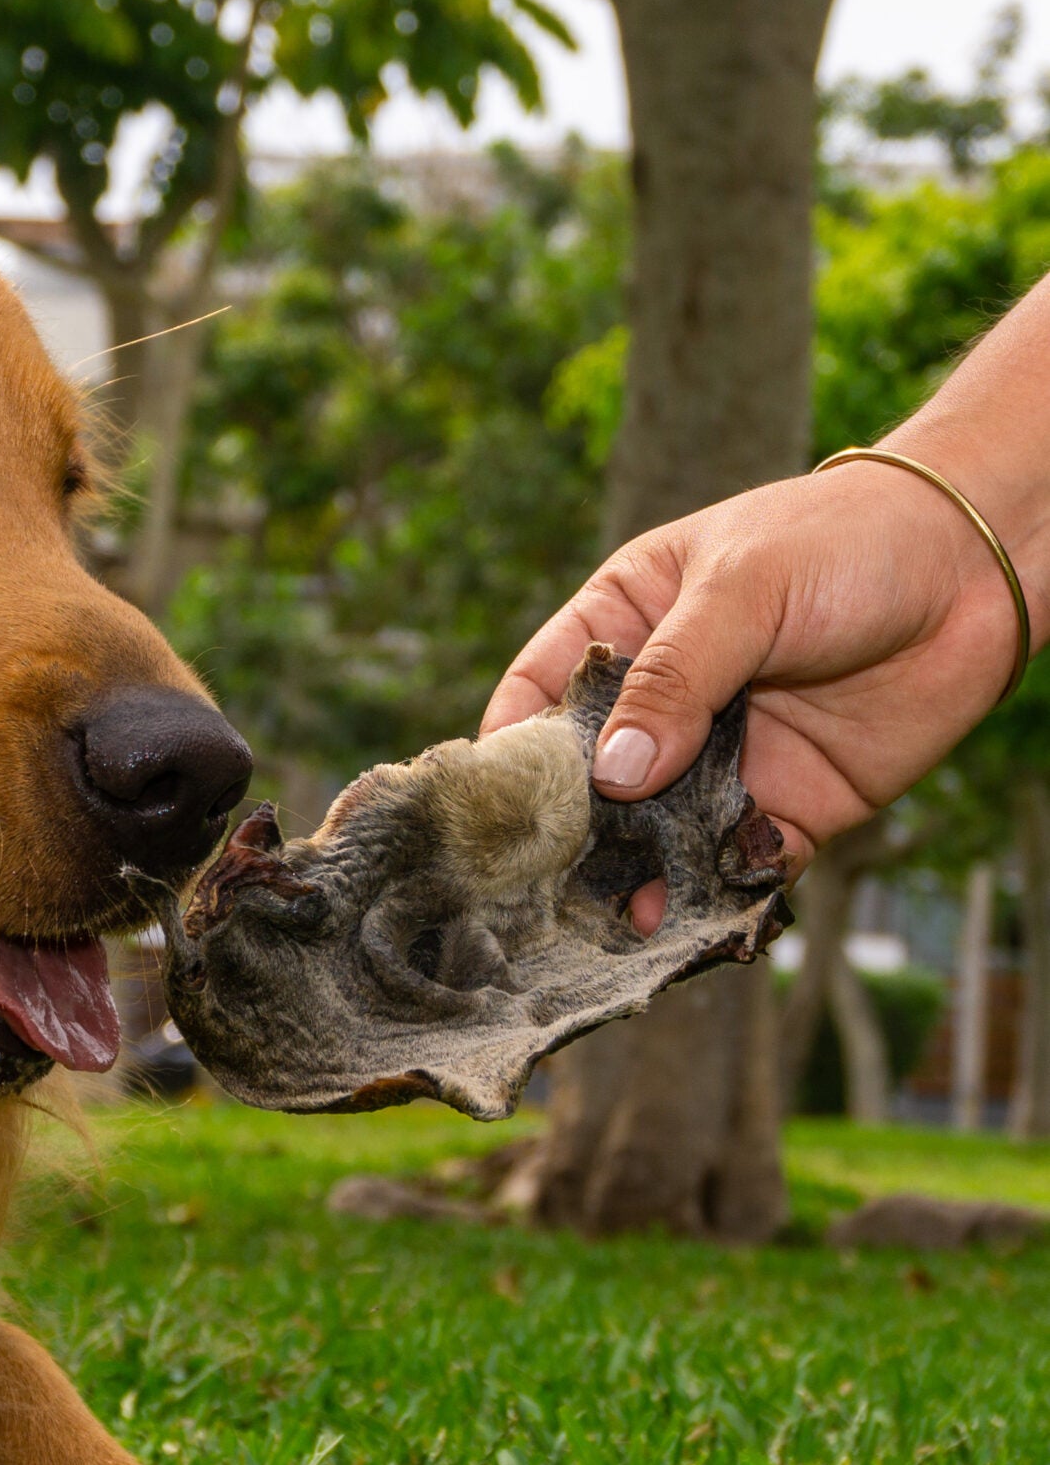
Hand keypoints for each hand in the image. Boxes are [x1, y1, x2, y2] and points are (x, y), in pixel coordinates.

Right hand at [482, 465, 1027, 877]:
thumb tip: (612, 776)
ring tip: (608, 925)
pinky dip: (714, 900)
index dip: (508, 750)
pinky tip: (689, 924)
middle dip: (566, 835)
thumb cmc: (845, 540)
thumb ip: (675, 680)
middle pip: (590, 783)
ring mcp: (721, 762)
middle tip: (534, 890)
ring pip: (655, 836)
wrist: (981, 568)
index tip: (483, 808)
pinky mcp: (786, 810)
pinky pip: (735, 867)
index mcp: (625, 626)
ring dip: (634, 880)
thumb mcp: (741, 590)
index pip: (541, 695)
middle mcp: (664, 704)